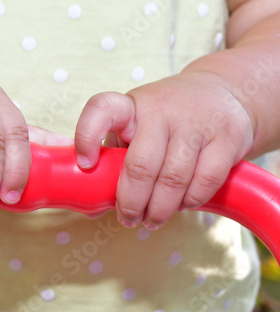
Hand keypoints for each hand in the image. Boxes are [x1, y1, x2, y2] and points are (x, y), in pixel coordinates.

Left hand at [75, 71, 253, 228]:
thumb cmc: (166, 118)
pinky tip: (182, 205)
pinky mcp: (227, 137)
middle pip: (140, 165)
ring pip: (173, 179)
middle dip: (130, 202)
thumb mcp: (135, 127)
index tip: (85, 164)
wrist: (221, 92)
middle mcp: (161, 110)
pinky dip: (190, 201)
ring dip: (159, 209)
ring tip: (152, 219)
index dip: (87, 137)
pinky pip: (205, 181)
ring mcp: (196, 122)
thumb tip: (93, 208)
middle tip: (128, 218)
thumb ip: (114, 160)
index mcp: (131, 107)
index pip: (101, 109)